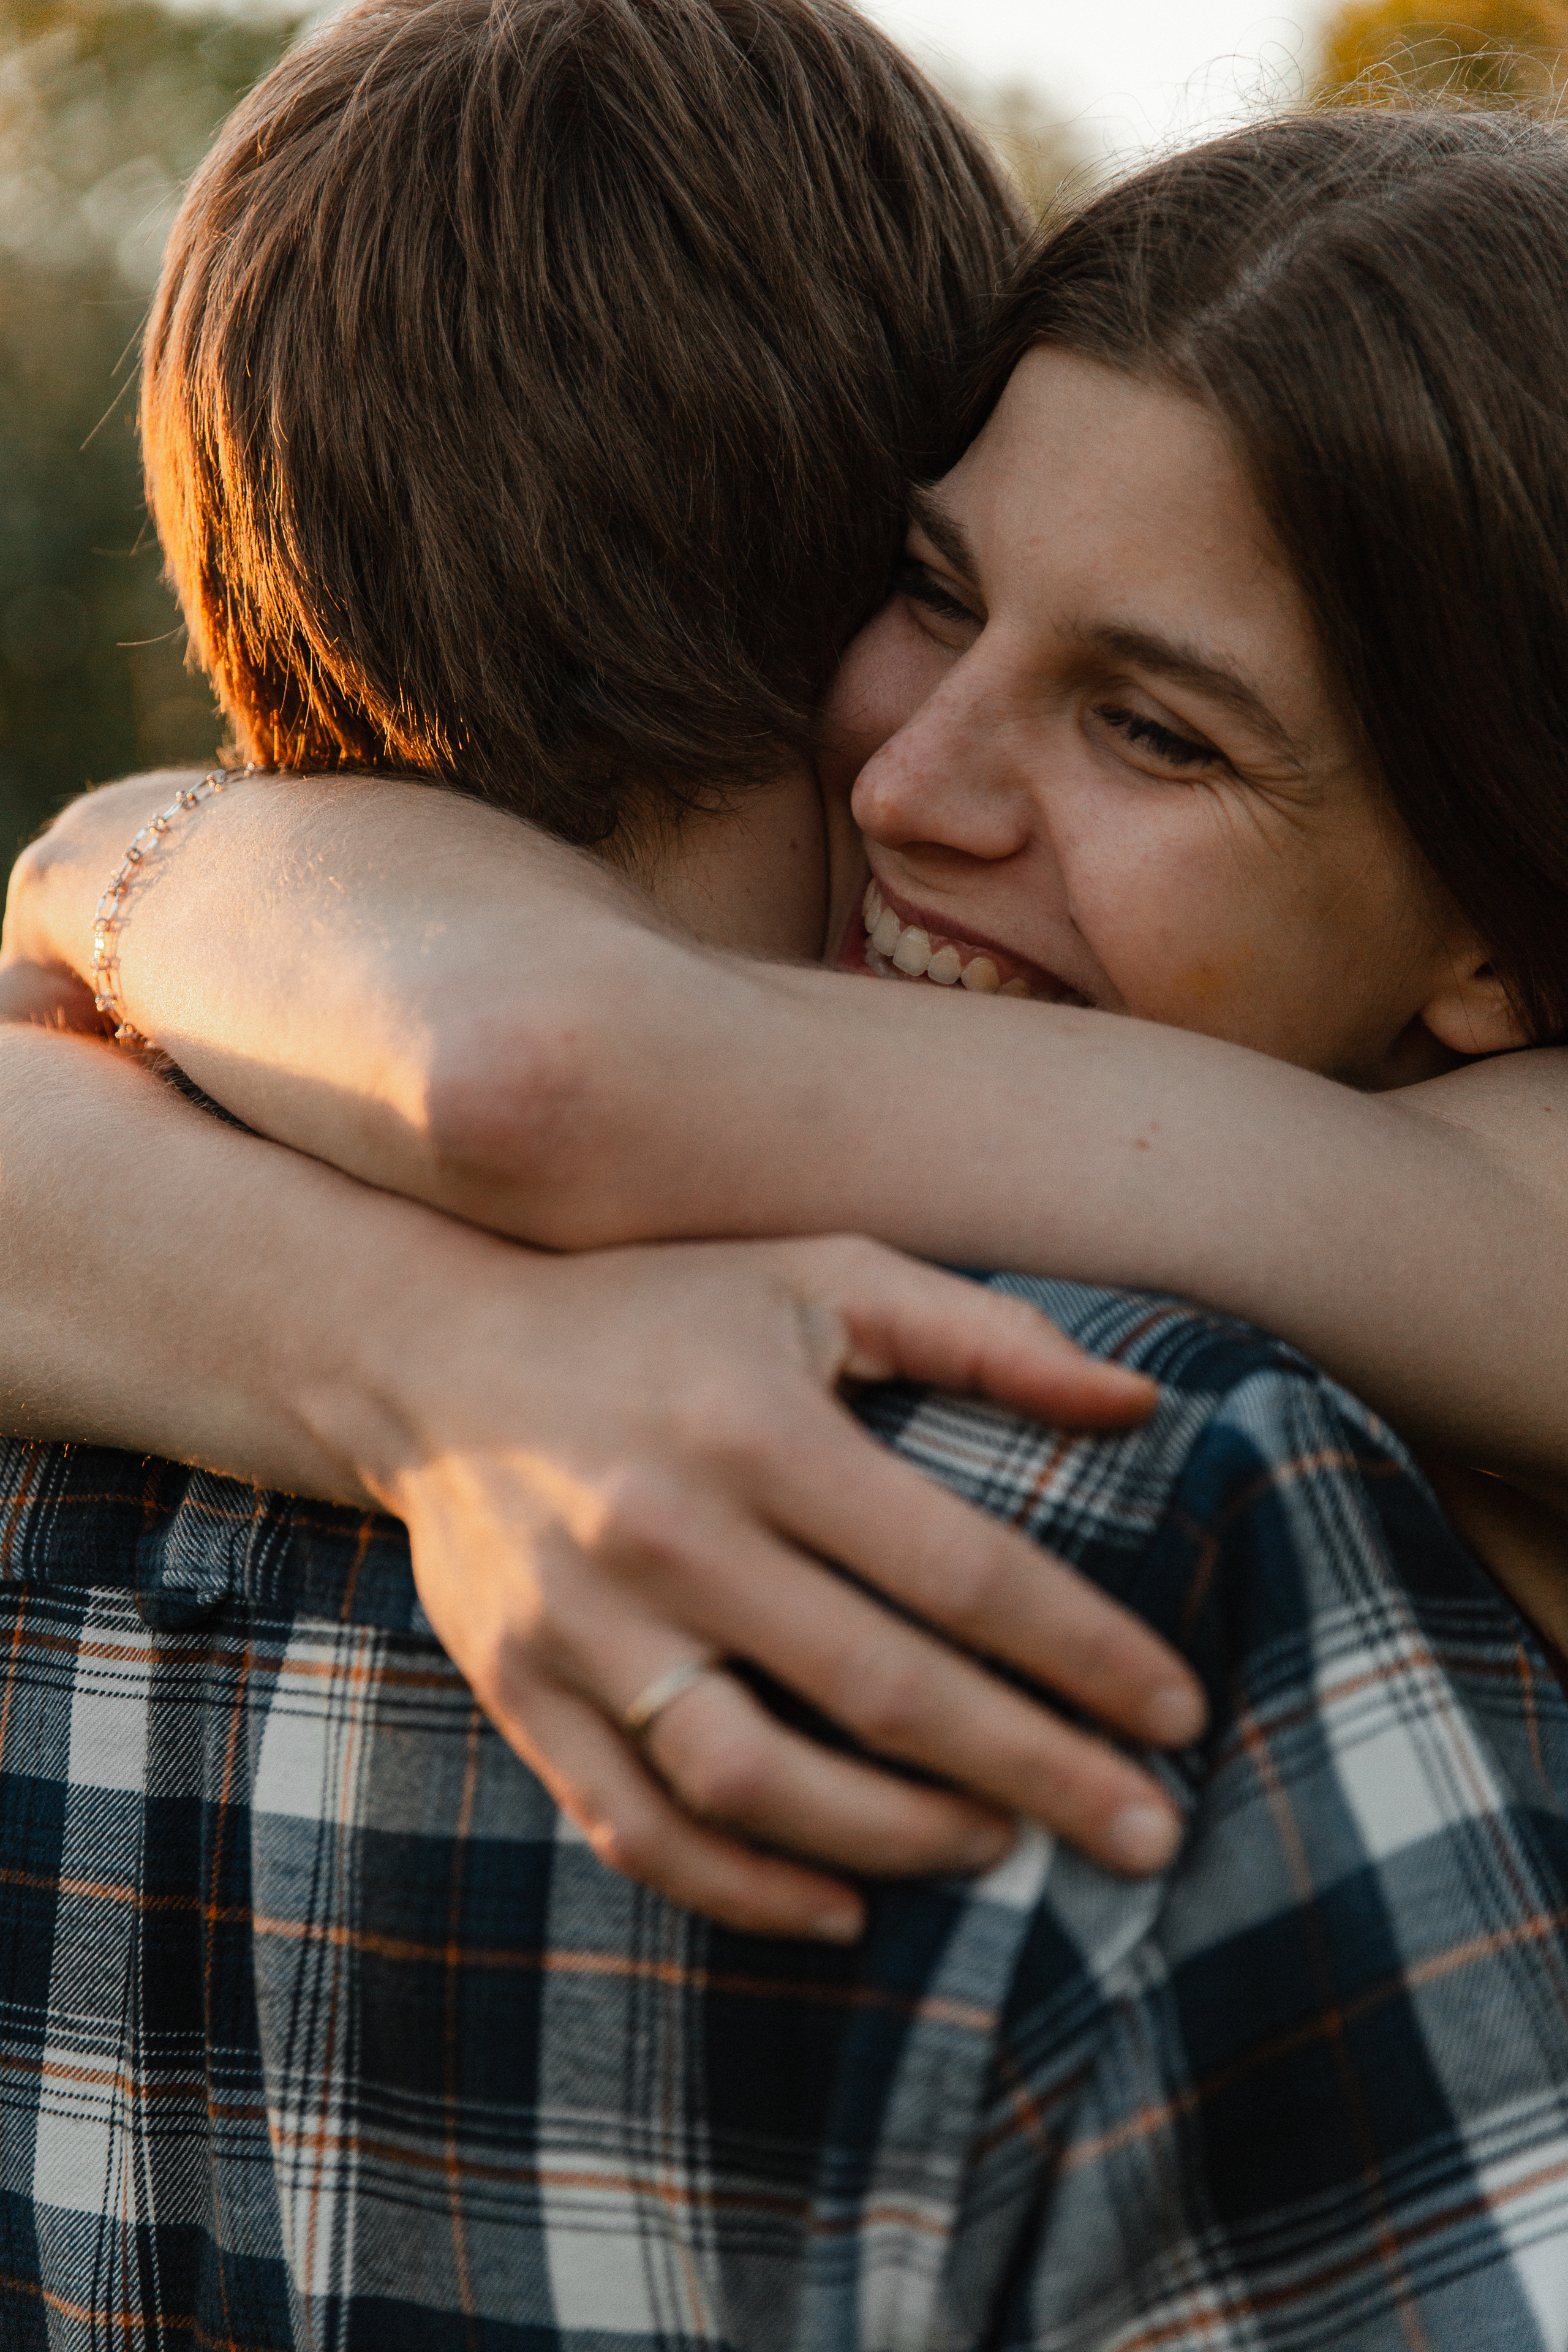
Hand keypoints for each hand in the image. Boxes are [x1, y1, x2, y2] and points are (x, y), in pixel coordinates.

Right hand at [327, 1232, 1205, 1941]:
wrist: (436, 1356)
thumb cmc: (662, 1309)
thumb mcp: (819, 1271)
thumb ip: (982, 1333)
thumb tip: (1138, 1409)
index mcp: (756, 1424)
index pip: (959, 1567)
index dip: (1083, 1652)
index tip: (1180, 1714)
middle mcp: (665, 1530)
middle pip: (879, 1688)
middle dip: (1035, 1771)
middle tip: (1151, 1833)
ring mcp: (580, 1623)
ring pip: (754, 1779)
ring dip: (894, 1838)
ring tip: (997, 1848)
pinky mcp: (520, 1688)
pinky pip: (636, 1822)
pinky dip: (741, 1887)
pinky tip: (839, 1905)